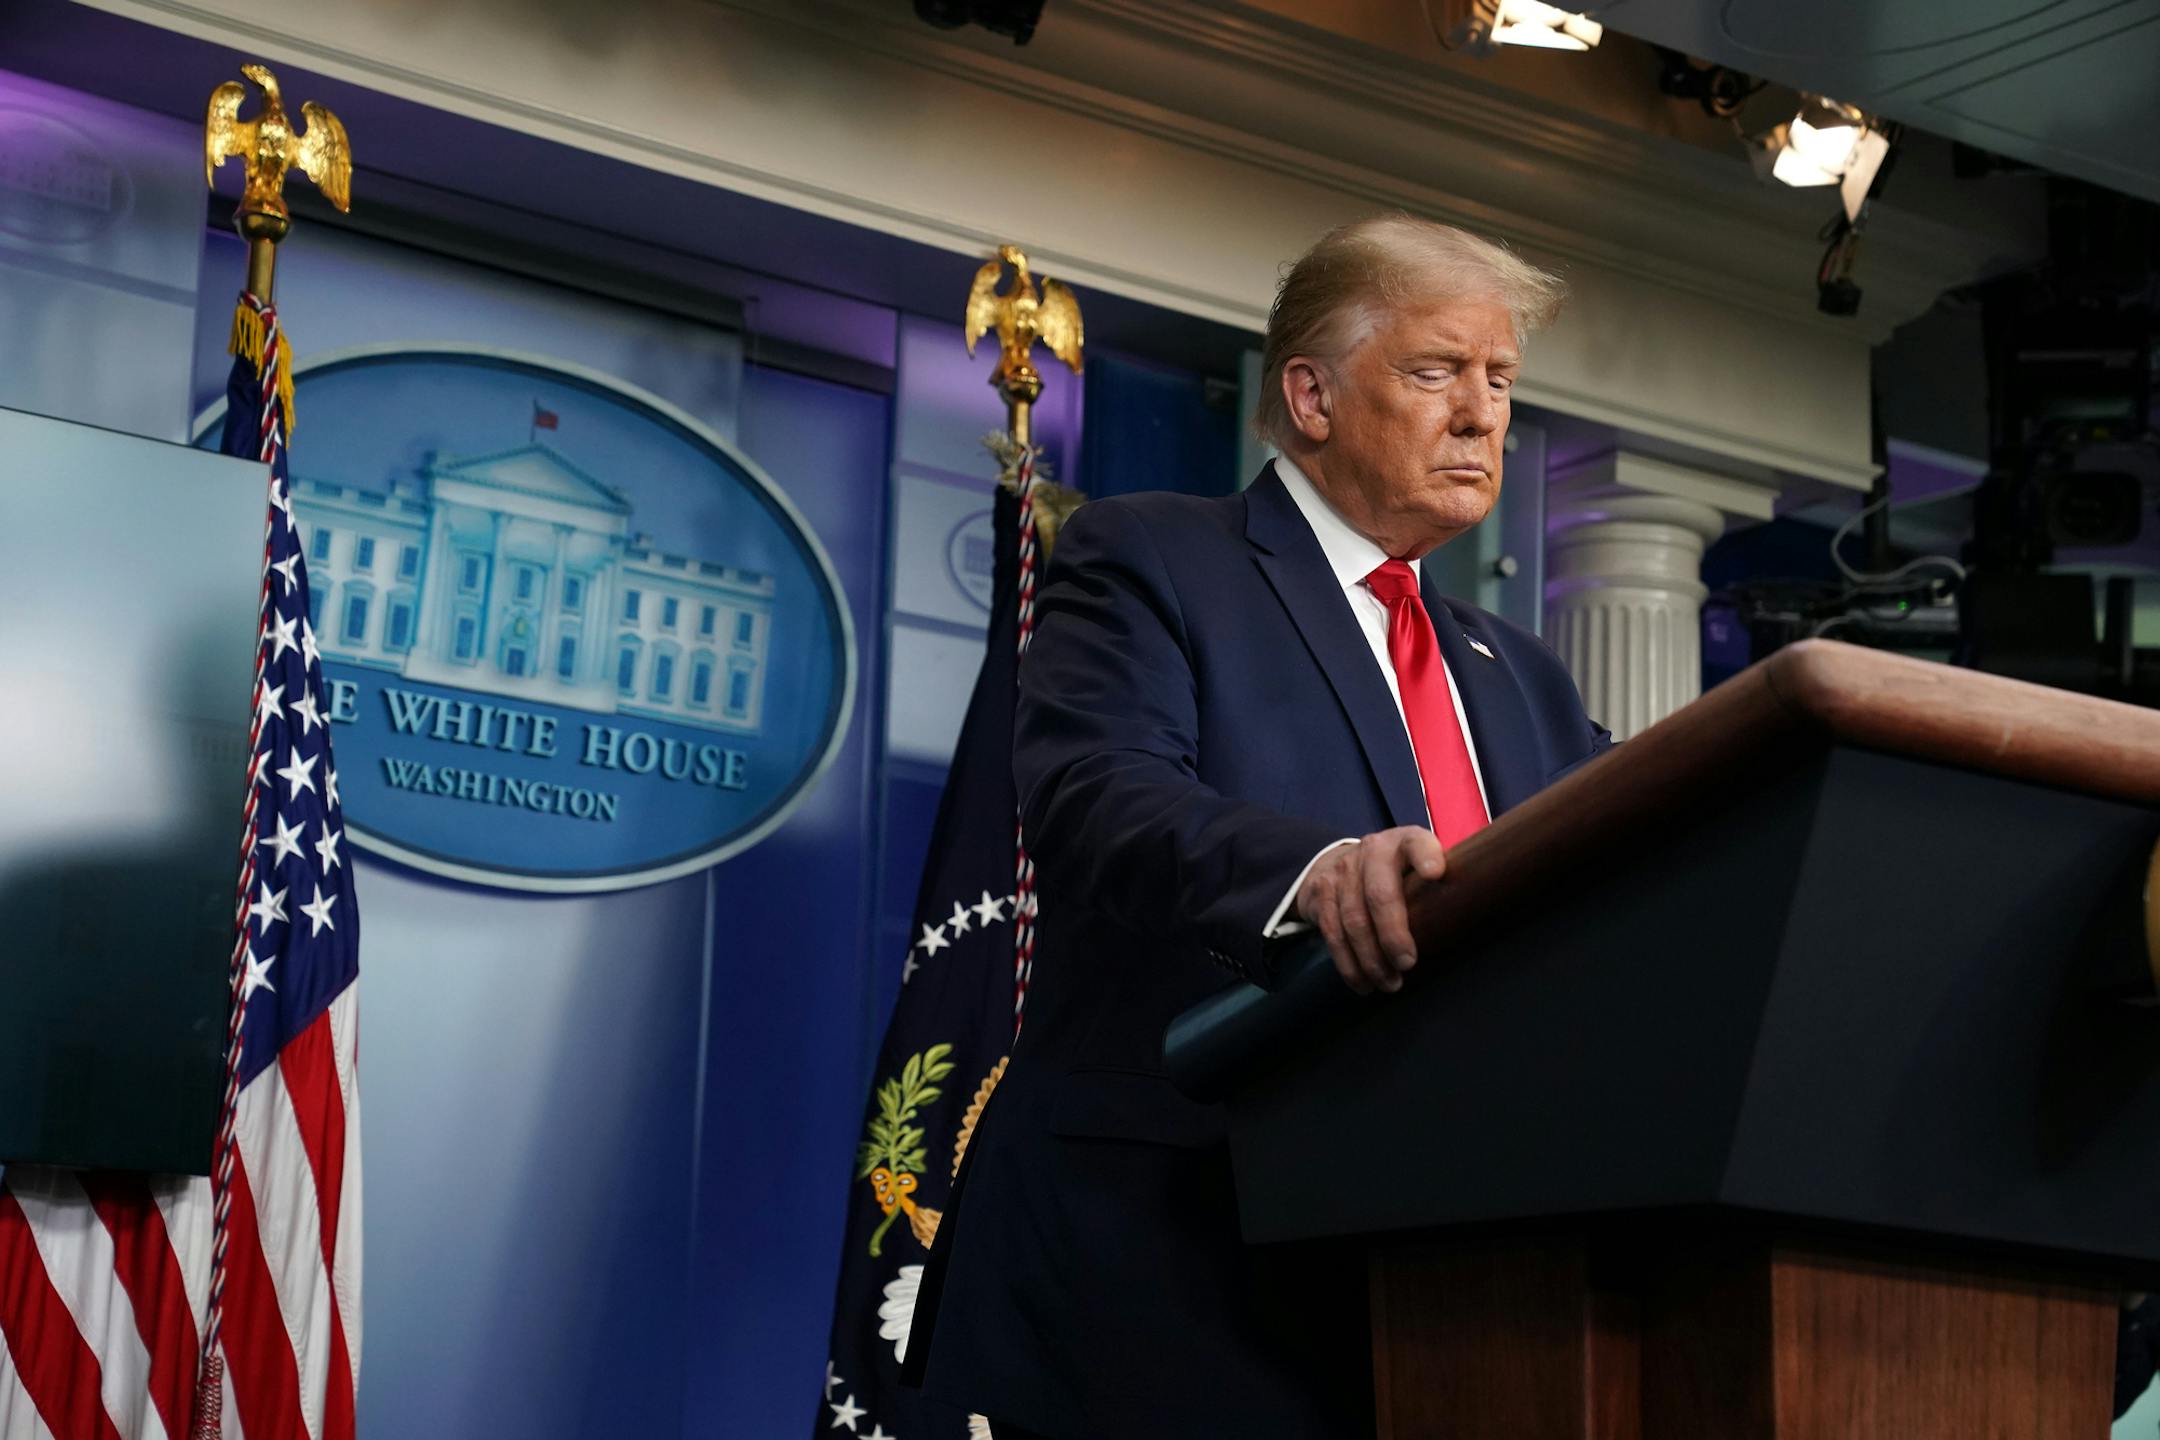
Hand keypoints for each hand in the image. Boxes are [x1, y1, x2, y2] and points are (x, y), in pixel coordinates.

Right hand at [1294, 827, 1446, 995]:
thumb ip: (1440, 884)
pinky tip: (1363, 983)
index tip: (1436, 874)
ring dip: (1371, 958)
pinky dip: (1348, 963)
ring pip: (1353, 919)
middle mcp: (1372, 850)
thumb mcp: (1418, 867)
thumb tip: (1474, 921)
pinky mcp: (1320, 892)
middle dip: (1393, 934)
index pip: (1417, 843)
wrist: (1338, 862)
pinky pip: (1332, 932)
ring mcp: (1343, 870)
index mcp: (1405, 842)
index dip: (1425, 855)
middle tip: (1408, 964)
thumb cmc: (1396, 875)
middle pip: (1379, 894)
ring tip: (1390, 984)